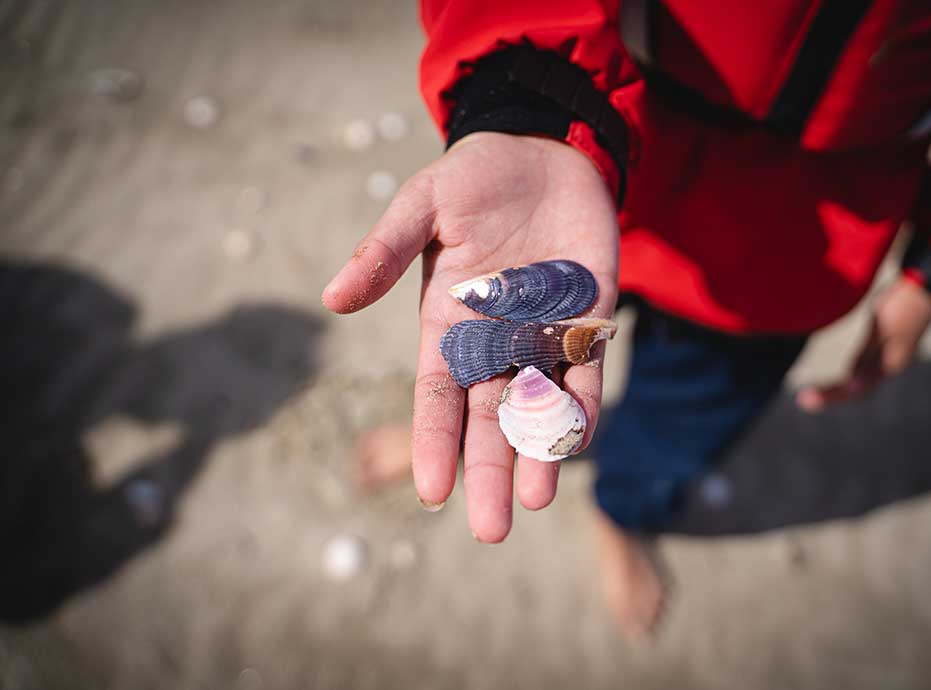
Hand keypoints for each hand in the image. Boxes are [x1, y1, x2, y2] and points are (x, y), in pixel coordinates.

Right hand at [322, 132, 619, 541]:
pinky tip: (577, 440)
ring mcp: (543, 335)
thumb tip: (332, 299)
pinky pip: (585, 371)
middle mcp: (494, 342)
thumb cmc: (473, 177)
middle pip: (488, 419)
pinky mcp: (589, 320)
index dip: (433, 442)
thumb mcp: (422, 205)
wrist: (544, 150)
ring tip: (536, 500)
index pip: (437, 396)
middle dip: (488, 472)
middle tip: (490, 530)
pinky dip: (581, 405)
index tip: (432, 490)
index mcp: (448, 325)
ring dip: (537, 454)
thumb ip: (383, 251)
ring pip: (538, 407)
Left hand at [797, 276, 930, 411]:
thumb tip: (852, 386)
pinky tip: (841, 377)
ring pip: (862, 382)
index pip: (855, 390)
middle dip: (831, 396)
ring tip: (815, 395)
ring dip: (839, 389)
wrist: (925, 285)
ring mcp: (891, 357)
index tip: (806, 399)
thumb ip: (865, 357)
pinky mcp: (889, 347)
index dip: (830, 396)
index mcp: (889, 365)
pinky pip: (865, 369)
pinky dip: (849, 377)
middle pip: (857, 390)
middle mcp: (890, 366)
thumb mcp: (881, 330)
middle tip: (804, 400)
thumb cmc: (902, 305)